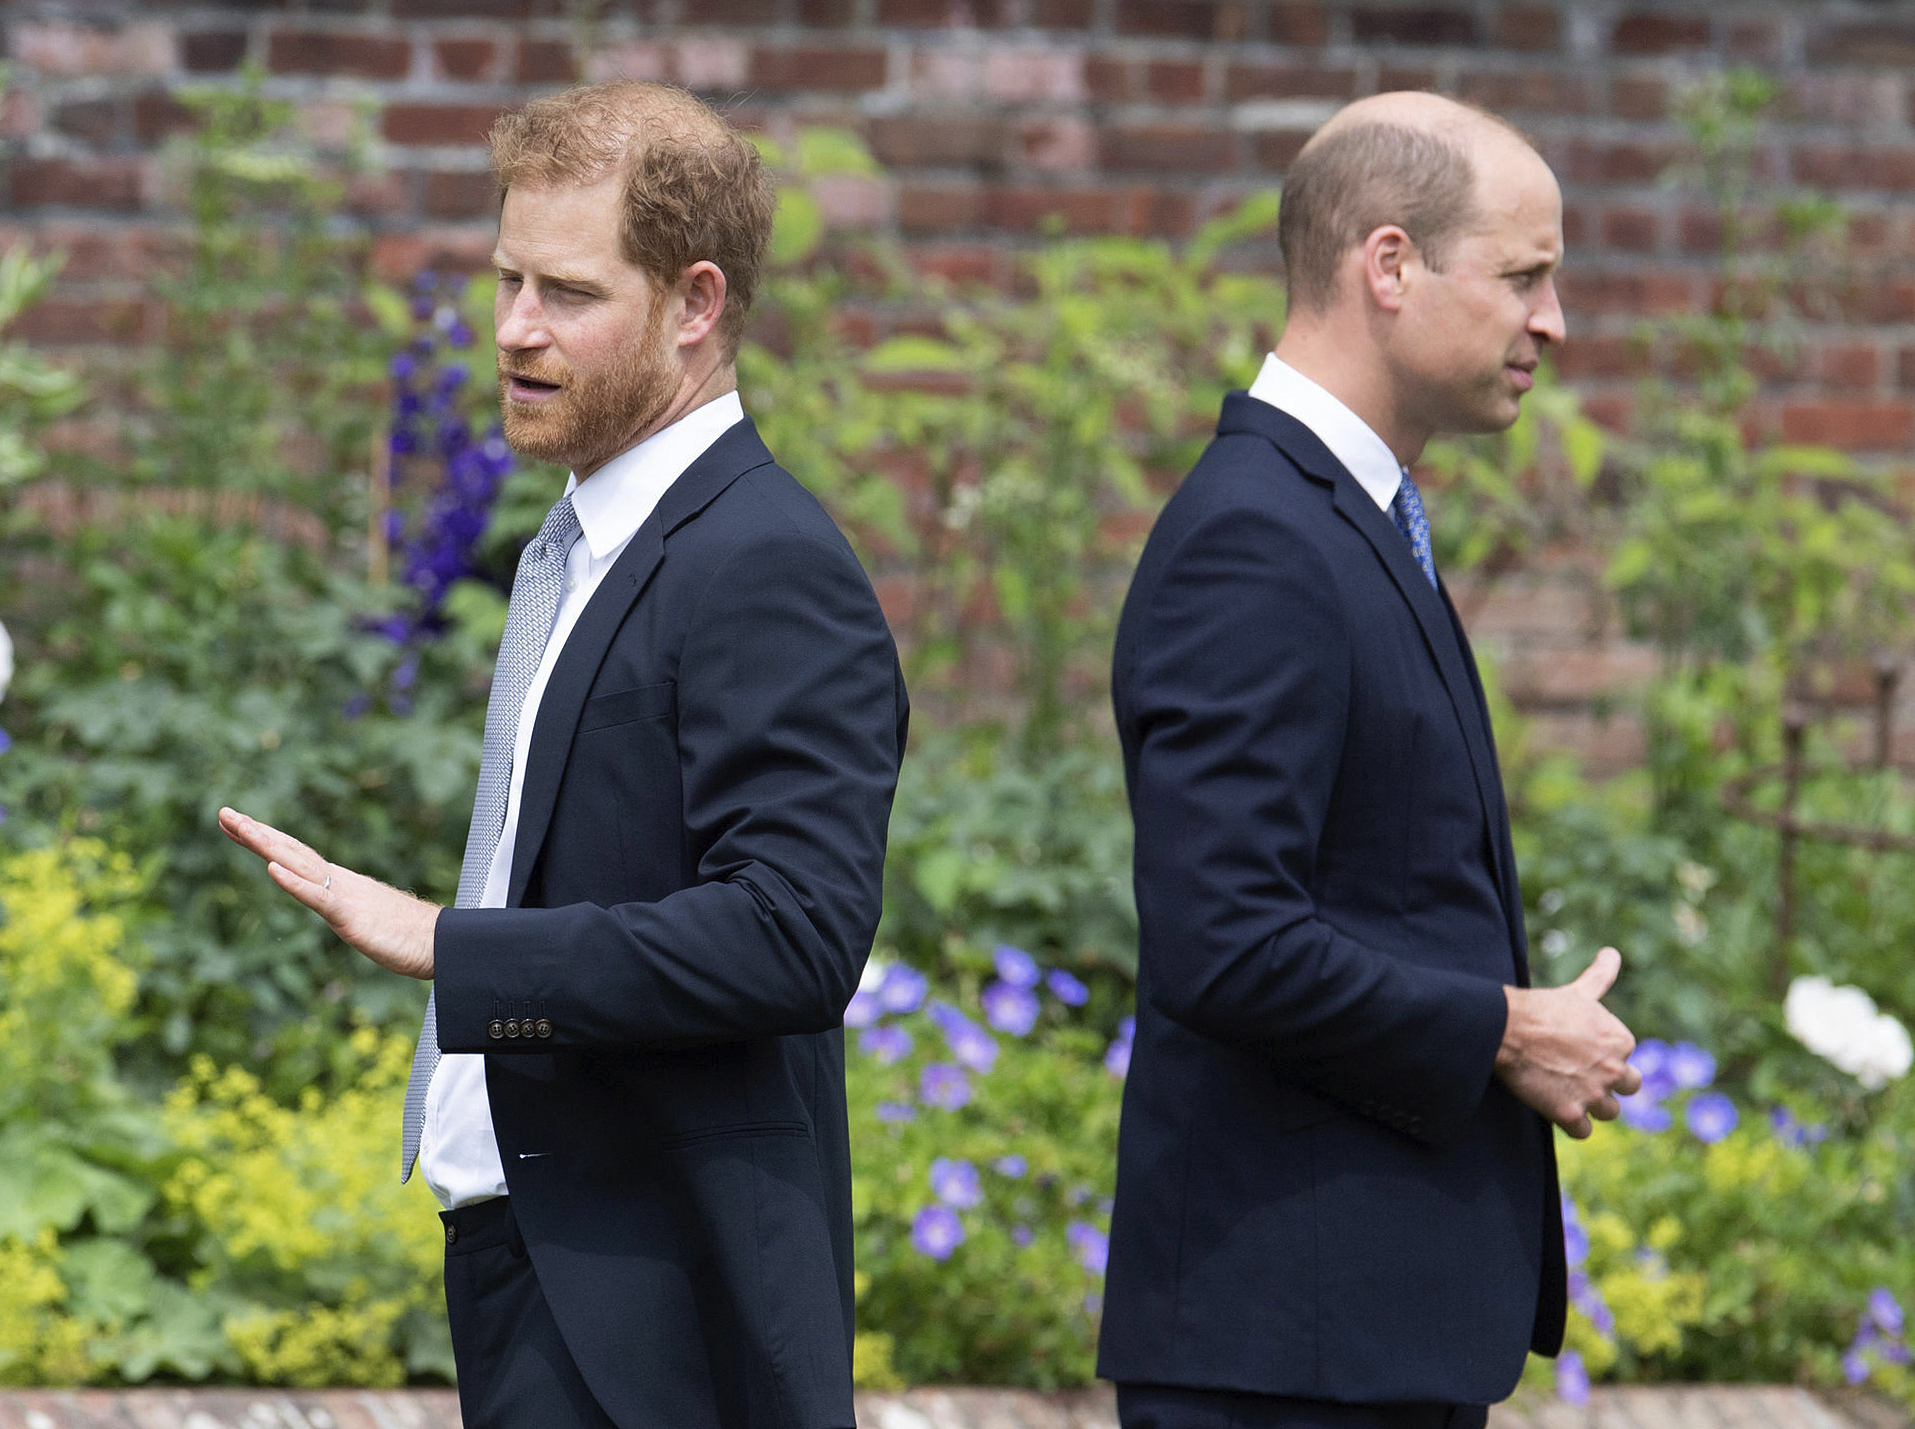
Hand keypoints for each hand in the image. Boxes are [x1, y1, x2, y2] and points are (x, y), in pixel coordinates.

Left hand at [218, 806, 438, 979]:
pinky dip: (294, 882)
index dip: (264, 838)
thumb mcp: (366, 920)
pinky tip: (272, 870)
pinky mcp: (351, 916)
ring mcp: (344, 895)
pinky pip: (318, 896)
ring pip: (299, 865)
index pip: (294, 856)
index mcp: (338, 883)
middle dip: (255, 832)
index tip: (235, 824)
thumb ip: (349, 909)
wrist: (441, 943)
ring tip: (240, 827)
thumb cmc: (408, 935)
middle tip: (224, 812)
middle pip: (291, 851)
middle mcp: (338, 881)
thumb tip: (340, 907)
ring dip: (267, 845)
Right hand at [1494, 946, 1640, 1138]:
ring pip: (1608, 1112)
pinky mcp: (1571, 1114)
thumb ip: (1601, 976)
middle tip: (1579, 1075)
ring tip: (1566, 1091)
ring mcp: (1594, 1094)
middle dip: (1608, 1084)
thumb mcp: (1578, 992)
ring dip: (1591, 1106)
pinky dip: (1572, 1124)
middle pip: (1628, 1087)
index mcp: (1621, 1040)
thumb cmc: (1541, 1007)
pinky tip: (1556, 1107)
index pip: (1626, 1057)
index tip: (1580, 1050)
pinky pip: (1584, 1132)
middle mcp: (1614, 1069)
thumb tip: (1612, 952)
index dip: (1603, 1056)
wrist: (1506, 1027)